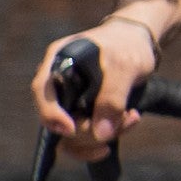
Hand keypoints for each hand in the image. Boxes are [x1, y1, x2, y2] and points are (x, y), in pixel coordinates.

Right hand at [30, 18, 159, 146]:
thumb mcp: (125, 66)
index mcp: (58, 61)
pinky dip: (105, 135)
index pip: (42, 91)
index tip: (71, 129)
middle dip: (91, 128)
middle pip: (58, 119)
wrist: (138, 44)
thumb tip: (101, 134)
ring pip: (72, 133)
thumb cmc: (127, 46)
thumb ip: (113, 97)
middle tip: (127, 118)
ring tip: (131, 118)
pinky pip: (85, 135)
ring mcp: (69, 99)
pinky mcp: (82, 112)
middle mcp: (58, 82)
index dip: (51, 113)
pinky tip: (127, 122)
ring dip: (101, 135)